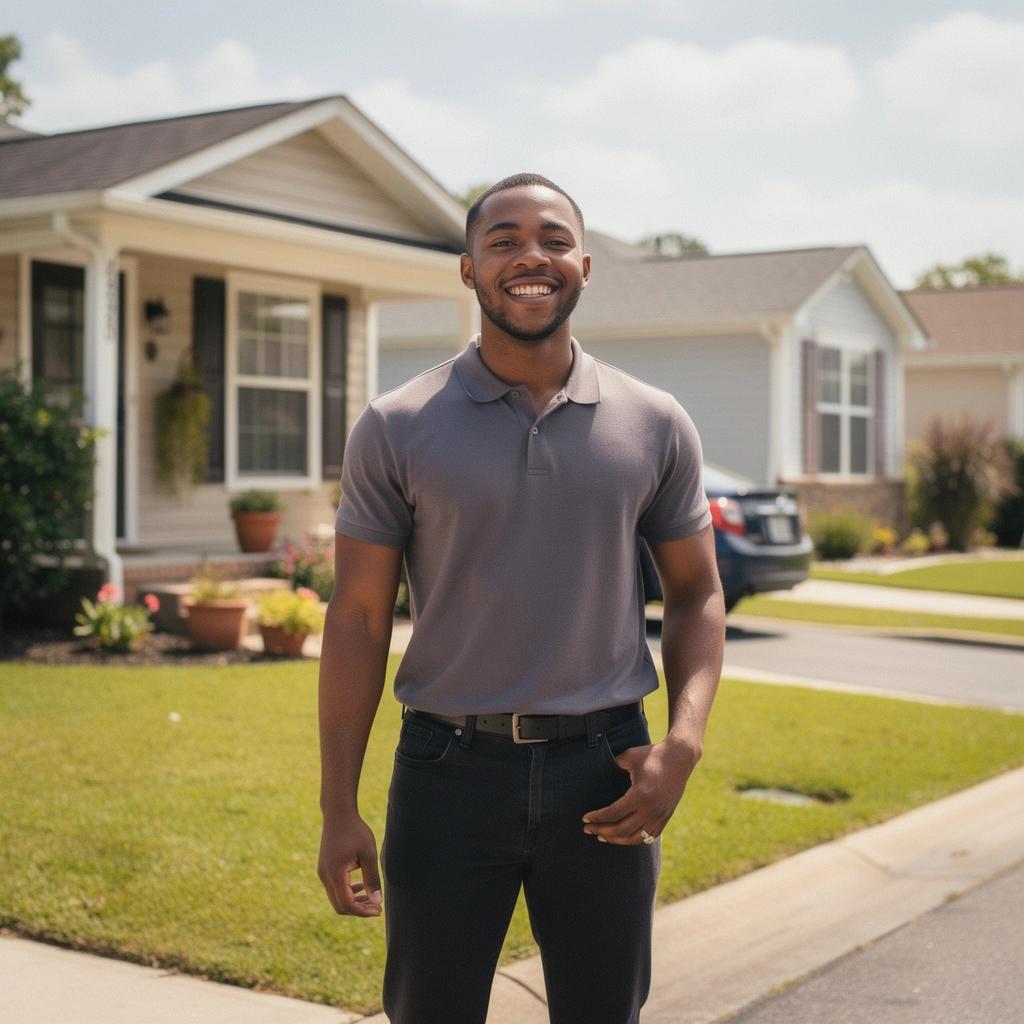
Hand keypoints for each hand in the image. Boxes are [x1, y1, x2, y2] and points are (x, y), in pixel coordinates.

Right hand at [317, 812, 382, 916]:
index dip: (363, 911)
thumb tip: (378, 902)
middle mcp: (325, 876)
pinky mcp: (324, 869)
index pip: (347, 904)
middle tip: (377, 908)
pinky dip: (347, 892)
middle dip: (359, 910)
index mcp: (335, 873)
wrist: (338, 814)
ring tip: (372, 899)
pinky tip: (361, 887)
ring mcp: (322, 873)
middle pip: (340, 906)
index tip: (378, 910)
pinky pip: (334, 888)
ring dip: (354, 901)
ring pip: (336, 898)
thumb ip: (372, 879)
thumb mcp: (368, 854)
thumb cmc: (356, 831)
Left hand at [582, 737, 700, 845]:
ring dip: (616, 840)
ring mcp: (660, 816)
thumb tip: (596, 771)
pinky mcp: (666, 817)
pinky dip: (633, 839)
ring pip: (635, 838)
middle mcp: (651, 809)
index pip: (613, 813)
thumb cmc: (652, 754)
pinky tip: (622, 836)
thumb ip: (613, 765)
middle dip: (601, 831)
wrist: (680, 757)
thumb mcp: (629, 756)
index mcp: (640, 795)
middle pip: (621, 829)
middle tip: (587, 829)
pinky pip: (648, 836)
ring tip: (601, 837)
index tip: (585, 818)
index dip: (597, 818)